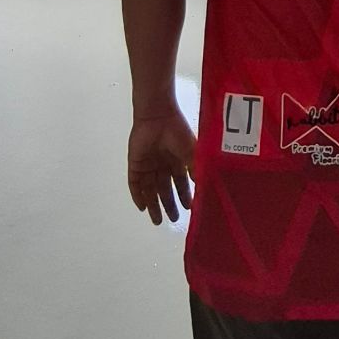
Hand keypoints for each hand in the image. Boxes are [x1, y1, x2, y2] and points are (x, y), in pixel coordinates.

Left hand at [127, 106, 196, 225]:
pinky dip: (138, 196)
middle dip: (169, 205)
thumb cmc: (177, 132)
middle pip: (165, 189)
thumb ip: (197, 170)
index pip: (180, 183)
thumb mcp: (192, 153)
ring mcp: (148, 165)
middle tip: (173, 220)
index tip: (189, 208)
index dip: (184, 196)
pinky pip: (135, 183)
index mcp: (177, 161)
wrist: (157, 117)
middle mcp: (162, 165)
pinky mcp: (135, 164)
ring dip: (153, 205)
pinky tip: (142, 208)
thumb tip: (204, 188)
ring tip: (157, 221)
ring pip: (150, 189)